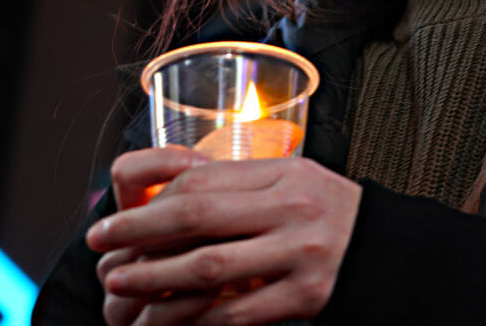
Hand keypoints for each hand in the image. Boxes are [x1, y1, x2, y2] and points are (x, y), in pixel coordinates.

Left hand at [86, 148, 361, 325]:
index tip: (115, 218)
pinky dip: (196, 318)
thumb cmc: (330, 213)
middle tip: (100, 245)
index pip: (203, 180)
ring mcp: (300, 253)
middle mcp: (292, 209)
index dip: (150, 201)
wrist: (386, 252)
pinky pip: (237, 311)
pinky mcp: (306, 296)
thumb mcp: (295, 181)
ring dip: (156, 279)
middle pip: (198, 216)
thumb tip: (170, 194)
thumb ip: (244, 185)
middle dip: (138, 232)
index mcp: (286, 175)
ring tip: (123, 285)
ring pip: (209, 267)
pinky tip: (170, 320)